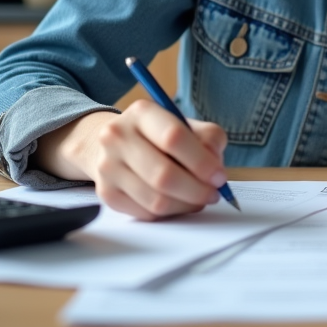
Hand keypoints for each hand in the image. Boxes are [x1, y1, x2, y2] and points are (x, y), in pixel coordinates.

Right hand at [34, 100, 229, 220]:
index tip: (220, 176)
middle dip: (197, 190)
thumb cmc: (159, 136)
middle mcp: (118, 136)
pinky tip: (178, 203)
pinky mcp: (106, 193)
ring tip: (199, 199)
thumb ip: (208, 138)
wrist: (114, 145)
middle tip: (214, 194)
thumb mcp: (185, 125)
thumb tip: (215, 167)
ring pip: (155, 200)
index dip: (202, 161)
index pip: (174, 137)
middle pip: (163, 174)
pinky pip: (146, 213)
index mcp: (142, 112)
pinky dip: (170, 213)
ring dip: (186, 205)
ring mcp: (107, 166)